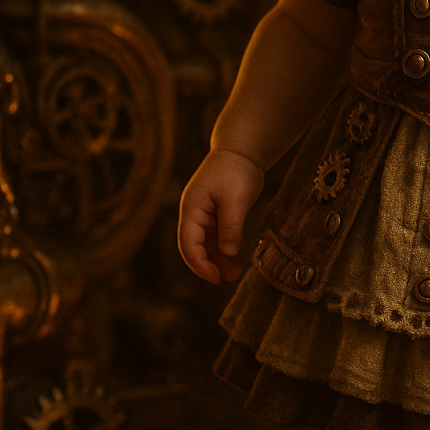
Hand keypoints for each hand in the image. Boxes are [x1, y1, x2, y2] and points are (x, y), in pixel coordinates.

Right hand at [178, 148, 264, 283]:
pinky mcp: (215, 214)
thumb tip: (228, 253)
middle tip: (227, 279)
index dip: (199, 264)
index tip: (215, 277)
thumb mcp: (236, 199)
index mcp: (191, 209)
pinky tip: (235, 257)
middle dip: (208, 265)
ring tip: (235, 273)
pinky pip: (215, 236)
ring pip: (205, 244)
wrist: (242, 150)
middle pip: (194, 247)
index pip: (188, 244)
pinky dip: (224, 248)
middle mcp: (193, 213)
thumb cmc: (236, 170)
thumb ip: (231, 226)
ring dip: (218, 259)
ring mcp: (203, 214)